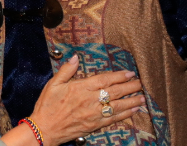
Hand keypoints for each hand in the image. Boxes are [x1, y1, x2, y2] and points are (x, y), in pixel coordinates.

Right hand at [28, 55, 144, 145]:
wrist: (44, 129)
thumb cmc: (47, 106)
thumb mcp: (53, 84)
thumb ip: (66, 70)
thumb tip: (75, 57)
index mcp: (81, 88)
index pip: (105, 80)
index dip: (119, 76)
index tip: (130, 73)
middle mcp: (90, 100)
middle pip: (115, 92)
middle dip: (130, 87)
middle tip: (141, 83)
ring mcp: (93, 114)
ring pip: (117, 106)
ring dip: (131, 101)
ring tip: (142, 97)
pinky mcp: (94, 125)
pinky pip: (113, 119)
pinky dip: (125, 115)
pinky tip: (133, 111)